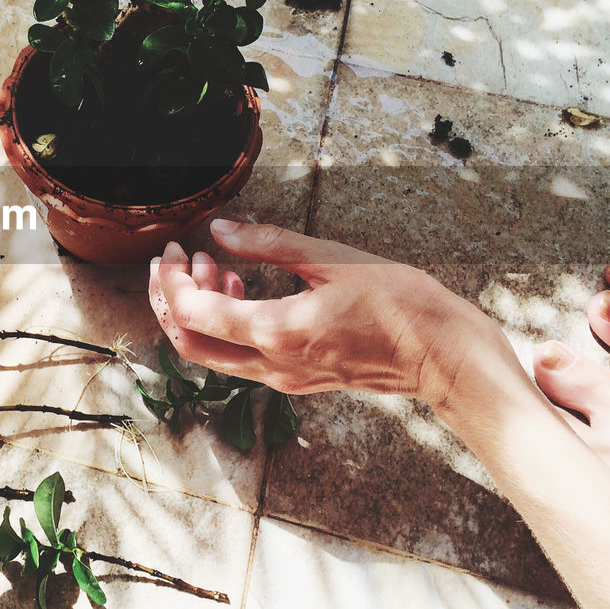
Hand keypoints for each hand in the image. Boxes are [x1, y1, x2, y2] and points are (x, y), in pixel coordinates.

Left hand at [148, 220, 505, 405]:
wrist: (441, 355)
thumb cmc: (399, 303)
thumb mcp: (332, 259)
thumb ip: (269, 244)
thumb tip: (220, 229)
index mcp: (277, 332)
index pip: (192, 313)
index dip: (171, 279)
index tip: (176, 247)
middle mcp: (272, 364)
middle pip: (189, 343)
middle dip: (168, 299)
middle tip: (173, 259)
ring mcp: (283, 378)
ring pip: (212, 354)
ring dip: (196, 311)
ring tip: (212, 266)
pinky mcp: (296, 379)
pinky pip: (241, 357)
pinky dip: (226, 324)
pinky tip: (242, 289)